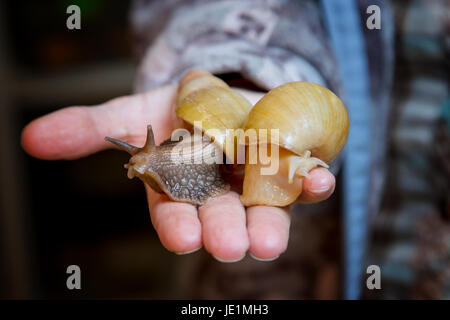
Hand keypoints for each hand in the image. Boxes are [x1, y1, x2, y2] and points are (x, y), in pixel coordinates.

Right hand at [21, 85, 334, 261]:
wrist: (226, 94)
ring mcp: (256, 181)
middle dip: (224, 230)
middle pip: (220, 213)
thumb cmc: (177, 111)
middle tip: (230, 246)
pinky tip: (321, 179)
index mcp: (180, 183)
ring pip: (264, 207)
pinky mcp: (290, 167)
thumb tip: (32, 137)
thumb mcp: (134, 112)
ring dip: (270, 221)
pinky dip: (314, 180)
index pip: (173, 210)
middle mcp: (218, 190)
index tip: (182, 237)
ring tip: (269, 239)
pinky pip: (304, 176)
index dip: (176, 224)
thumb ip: (91, 128)